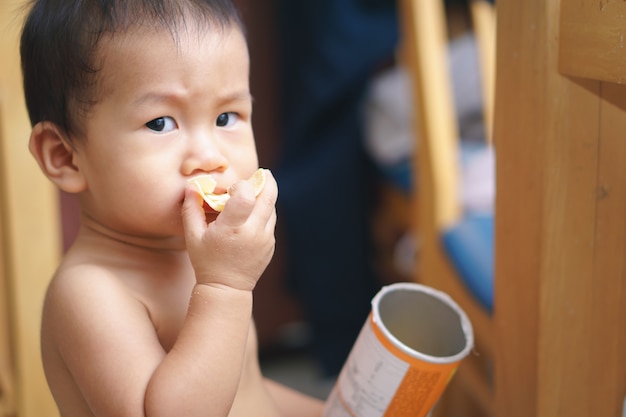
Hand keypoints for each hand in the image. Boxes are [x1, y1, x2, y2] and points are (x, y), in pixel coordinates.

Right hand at [181, 170, 277, 290]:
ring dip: (266, 196)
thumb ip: (191, 209)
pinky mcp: (271, 244)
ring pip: (272, 208)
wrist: (227, 288)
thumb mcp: (193, 236)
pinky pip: (271, 221)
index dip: (241, 185)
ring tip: (256, 191)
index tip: (232, 189)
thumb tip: (192, 186)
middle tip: (263, 173)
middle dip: (267, 181)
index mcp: (233, 228)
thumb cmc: (206, 261)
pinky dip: (265, 211)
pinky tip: (253, 212)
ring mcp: (265, 239)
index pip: (246, 195)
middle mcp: (253, 232)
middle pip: (268, 197)